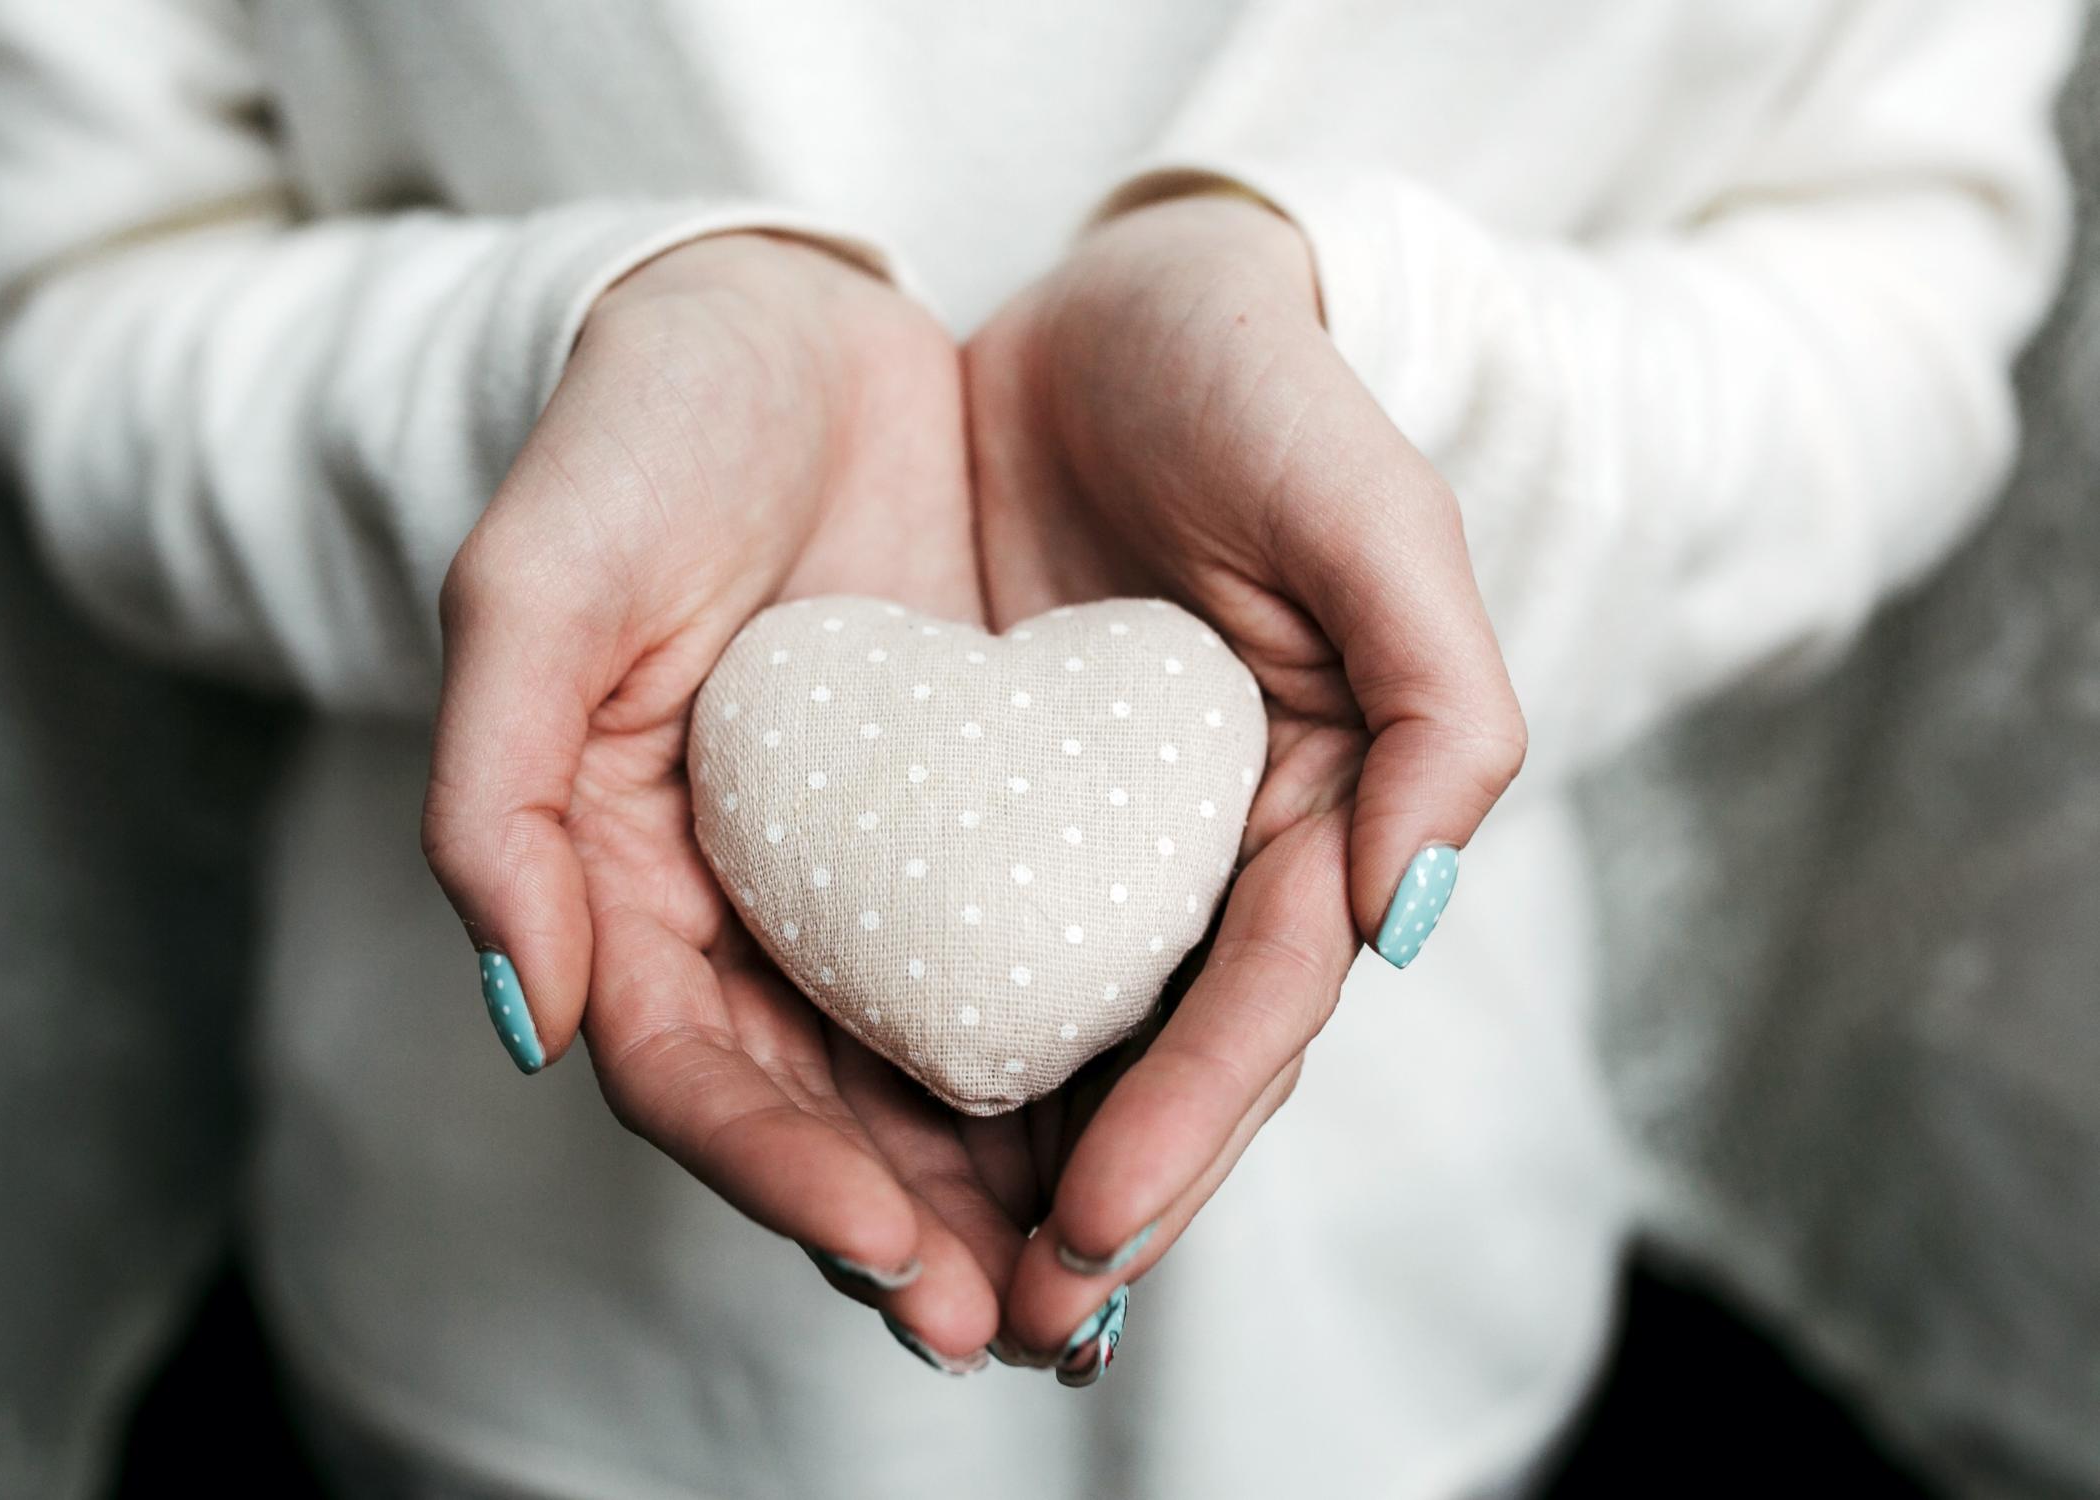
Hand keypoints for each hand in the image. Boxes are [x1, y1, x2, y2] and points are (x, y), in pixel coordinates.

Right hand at [422, 233, 1030, 1368]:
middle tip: (1031, 1327)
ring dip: (1013, 1194)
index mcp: (627, 880)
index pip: (696, 1075)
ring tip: (1106, 1289)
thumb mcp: (541, 585)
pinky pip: (1031, 965)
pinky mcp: (981, 823)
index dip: (782, 1175)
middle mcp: (752, 908)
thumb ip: (496, 794)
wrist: (786, 325)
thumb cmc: (642, 441)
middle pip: (828, 1117)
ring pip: (936, 1076)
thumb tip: (529, 1019)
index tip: (890, 1250)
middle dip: (922, 1236)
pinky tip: (1159, 1124)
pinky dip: (1086, 1061)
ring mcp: (872, 877)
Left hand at [966, 192, 1526, 1367]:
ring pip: (1051, 1040)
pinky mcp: (974, 808)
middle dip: (1100, 1200)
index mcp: (1307, 809)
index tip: (1103, 1225)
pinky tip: (858, 1140)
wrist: (1113, 309)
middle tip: (1011, 1320)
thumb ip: (1438, 698)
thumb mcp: (1371, 515)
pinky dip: (917, 1053)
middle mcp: (1197, 853)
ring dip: (1000, 1173)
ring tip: (929, 1289)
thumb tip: (1409, 912)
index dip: (1191, 1121)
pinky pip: (943, 947)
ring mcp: (1083, 841)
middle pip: (1156, 1062)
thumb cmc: (1257, 395)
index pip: (1257, 1002)